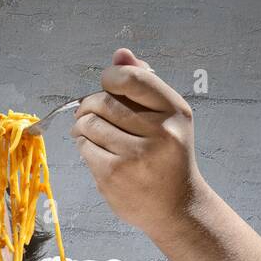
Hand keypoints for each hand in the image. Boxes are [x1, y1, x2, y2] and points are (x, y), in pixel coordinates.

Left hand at [70, 47, 212, 240]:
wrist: (177, 206)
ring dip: (84, 126)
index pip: (131, 79)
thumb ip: (144, 83)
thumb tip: (120, 54)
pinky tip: (96, 151)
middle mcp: (159, 133)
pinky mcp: (114, 176)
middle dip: (90, 105)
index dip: (110, 78)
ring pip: (89, 124)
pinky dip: (84, 146)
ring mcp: (135, 156)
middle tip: (91, 113)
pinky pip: (84, 148)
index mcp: (174, 111)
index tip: (107, 86)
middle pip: (102, 102)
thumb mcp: (168, 117)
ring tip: (93, 133)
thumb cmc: (169, 157)